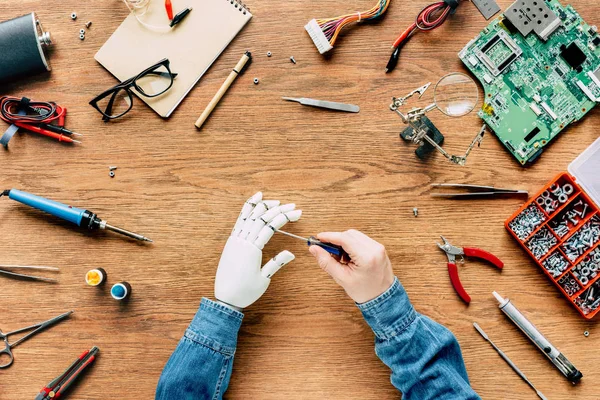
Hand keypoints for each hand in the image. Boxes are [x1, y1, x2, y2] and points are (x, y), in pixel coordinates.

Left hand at [215, 192, 301, 308]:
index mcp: (252, 250)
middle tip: (293, 206)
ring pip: (250, 215)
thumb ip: (276, 263)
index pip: (271, 226)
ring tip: (276, 201)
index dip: (285, 217)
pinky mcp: (231, 241)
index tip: (298, 213)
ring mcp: (235, 239)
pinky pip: (240, 219)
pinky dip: (247, 207)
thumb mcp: (264, 279)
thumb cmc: (245, 291)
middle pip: (262, 218)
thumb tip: (291, 252)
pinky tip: (255, 199)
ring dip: (263, 205)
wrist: (225, 299)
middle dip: (279, 209)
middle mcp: (243, 241)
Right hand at [309, 230, 394, 303]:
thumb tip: (314, 249)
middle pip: (349, 234)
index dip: (329, 236)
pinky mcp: (378, 247)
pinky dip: (351, 245)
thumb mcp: (342, 278)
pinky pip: (361, 239)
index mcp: (367, 257)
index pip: (344, 238)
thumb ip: (326, 262)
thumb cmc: (364, 291)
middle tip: (327, 251)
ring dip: (343, 243)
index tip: (318, 238)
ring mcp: (378, 247)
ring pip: (354, 235)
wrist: (383, 298)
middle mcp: (375, 248)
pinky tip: (349, 257)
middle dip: (336, 240)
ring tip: (340, 258)